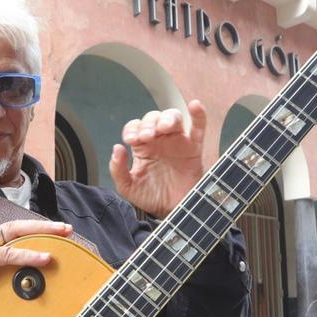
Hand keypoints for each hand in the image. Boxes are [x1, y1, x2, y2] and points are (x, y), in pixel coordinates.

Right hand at [0, 220, 73, 316]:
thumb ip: (3, 271)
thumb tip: (28, 275)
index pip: (16, 230)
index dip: (37, 229)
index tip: (59, 231)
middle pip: (18, 226)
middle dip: (44, 225)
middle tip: (67, 228)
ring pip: (14, 234)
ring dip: (40, 235)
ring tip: (61, 237)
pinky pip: (6, 254)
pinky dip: (26, 254)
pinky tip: (43, 257)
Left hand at [109, 100, 206, 217]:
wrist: (173, 211)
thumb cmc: (151, 198)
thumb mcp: (128, 187)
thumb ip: (118, 170)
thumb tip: (117, 148)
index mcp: (142, 147)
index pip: (135, 127)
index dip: (132, 129)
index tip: (131, 140)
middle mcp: (159, 140)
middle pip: (153, 118)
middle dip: (148, 124)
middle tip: (146, 137)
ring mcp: (177, 142)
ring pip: (173, 118)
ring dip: (167, 118)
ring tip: (163, 128)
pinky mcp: (194, 148)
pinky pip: (198, 128)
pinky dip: (199, 115)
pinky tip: (194, 106)